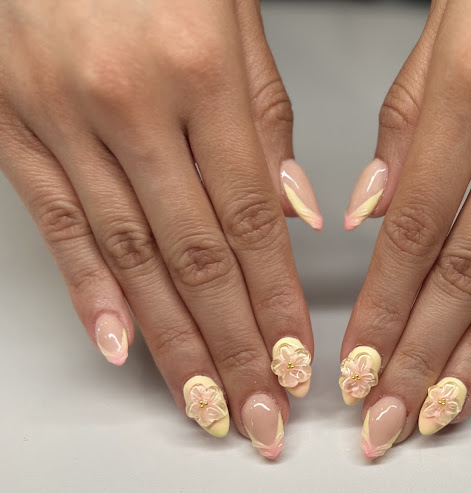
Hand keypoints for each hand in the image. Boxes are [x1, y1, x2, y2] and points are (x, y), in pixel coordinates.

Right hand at [0, 0, 321, 458]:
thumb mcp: (233, 15)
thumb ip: (264, 114)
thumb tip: (292, 209)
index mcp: (199, 74)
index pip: (250, 219)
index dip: (274, 300)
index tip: (293, 359)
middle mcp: (130, 106)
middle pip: (194, 255)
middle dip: (232, 346)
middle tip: (257, 410)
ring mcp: (64, 120)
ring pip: (130, 255)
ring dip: (171, 339)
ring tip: (203, 400)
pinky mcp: (13, 126)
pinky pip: (54, 223)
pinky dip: (90, 289)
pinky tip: (121, 343)